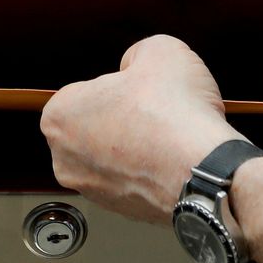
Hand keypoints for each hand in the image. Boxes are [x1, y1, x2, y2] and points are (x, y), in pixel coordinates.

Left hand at [41, 35, 244, 224]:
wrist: (204, 172)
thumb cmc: (174, 116)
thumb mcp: (160, 50)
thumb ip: (137, 53)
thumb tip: (137, 65)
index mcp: (58, 115)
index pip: (84, 91)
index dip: (118, 86)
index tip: (139, 89)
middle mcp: (65, 159)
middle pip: (95, 126)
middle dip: (122, 118)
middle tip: (154, 110)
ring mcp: (92, 190)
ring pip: (113, 157)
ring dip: (136, 147)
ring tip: (167, 136)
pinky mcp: (121, 212)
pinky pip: (133, 182)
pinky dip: (149, 172)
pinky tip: (172, 160)